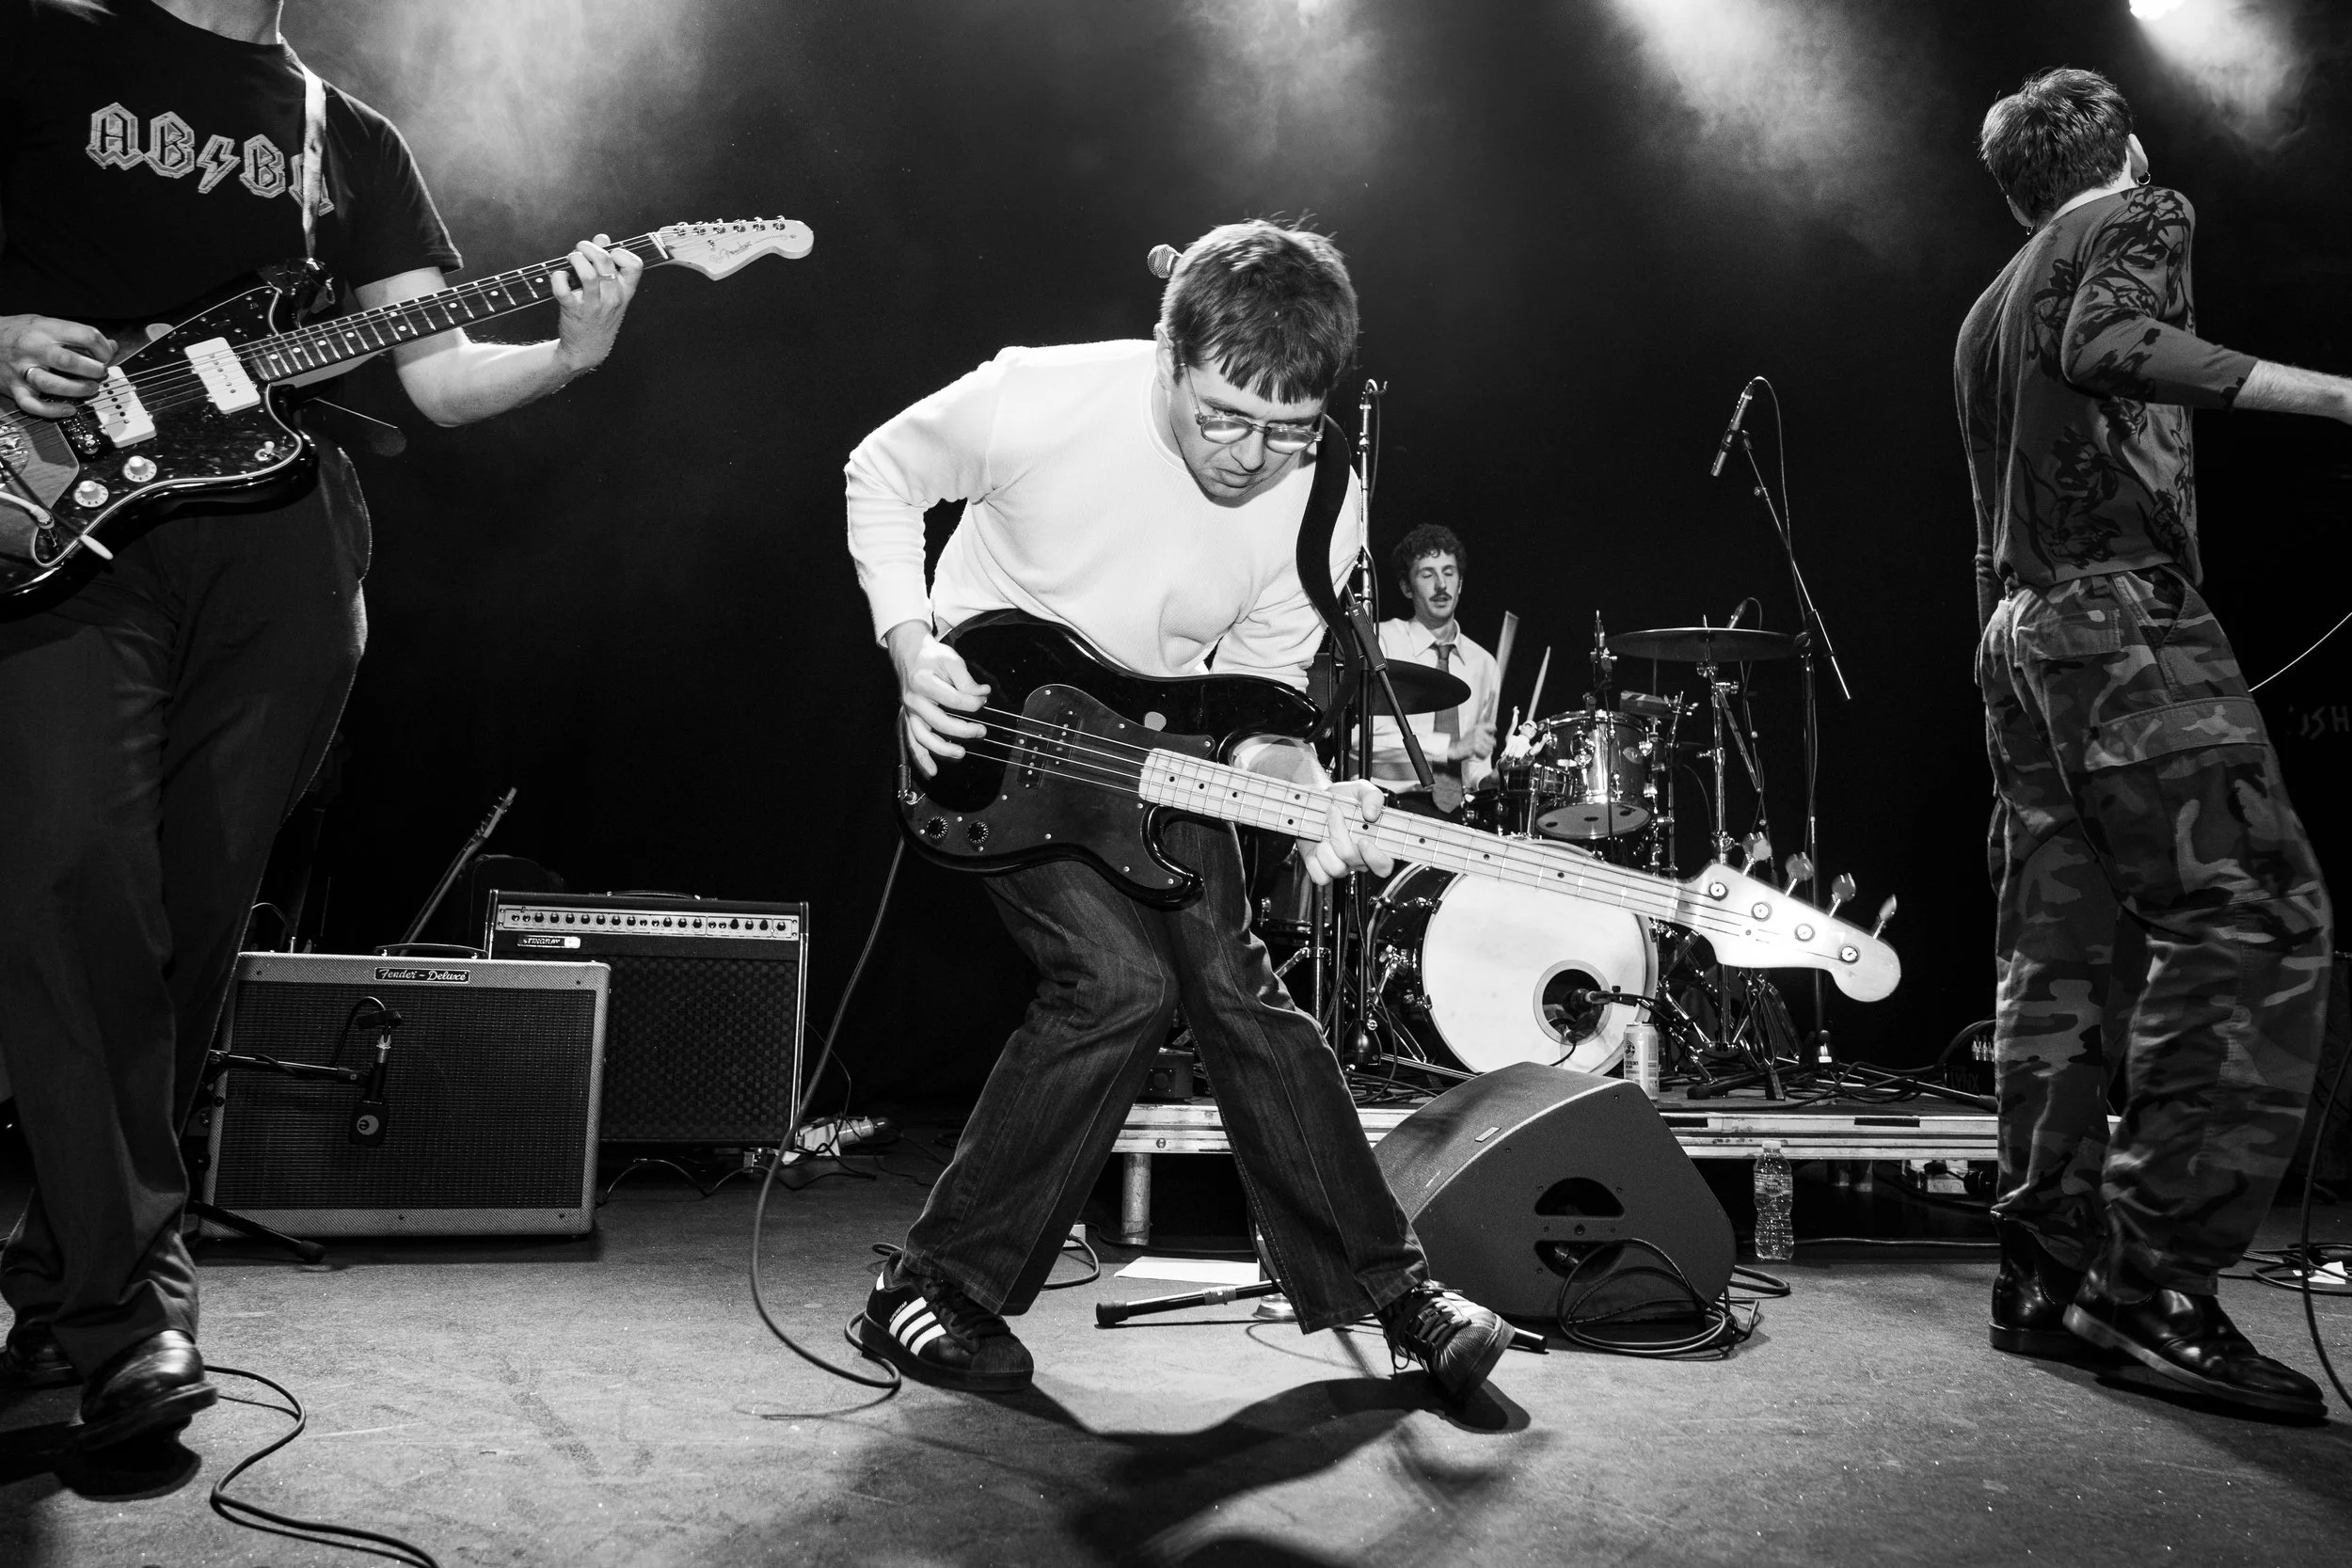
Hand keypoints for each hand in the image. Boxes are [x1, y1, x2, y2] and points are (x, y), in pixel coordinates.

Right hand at [1, 314, 115, 417]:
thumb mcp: (45, 323)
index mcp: (45, 329)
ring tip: (90, 389)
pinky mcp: (14, 388)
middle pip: (68, 361)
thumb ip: (77, 335)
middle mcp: (33, 348)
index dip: (104, 348)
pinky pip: (33, 405)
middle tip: (100, 373)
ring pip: (51, 384)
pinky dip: (53, 410)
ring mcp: (22, 369)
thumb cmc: (18, 331)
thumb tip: (112, 346)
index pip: (85, 335)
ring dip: (78, 390)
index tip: (106, 356)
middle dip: (93, 369)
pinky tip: (69, 409)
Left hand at [549, 235, 642, 375]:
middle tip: (580, 250)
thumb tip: (603, 237)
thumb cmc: (600, 317)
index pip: (635, 264)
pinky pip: (563, 289)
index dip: (620, 251)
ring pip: (586, 273)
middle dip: (588, 247)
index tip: (608, 253)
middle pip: (605, 260)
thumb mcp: (612, 294)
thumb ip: (609, 263)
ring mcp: (593, 305)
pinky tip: (560, 276)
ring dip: (575, 259)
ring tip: (571, 261)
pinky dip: (558, 277)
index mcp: (625, 292)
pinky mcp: (573, 310)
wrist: (588, 350)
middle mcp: (612, 297)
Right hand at [885, 620, 987, 776]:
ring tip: (960, 753)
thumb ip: (967, 680)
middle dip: (963, 730)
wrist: (909, 655)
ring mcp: (909, 712)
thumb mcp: (952, 660)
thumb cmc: (931, 657)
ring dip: (942, 749)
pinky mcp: (909, 719)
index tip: (983, 700)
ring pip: (922, 737)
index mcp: (922, 682)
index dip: (972, 703)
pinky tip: (932, 771)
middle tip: (982, 731)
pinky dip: (921, 758)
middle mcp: (913, 700)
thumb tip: (983, 694)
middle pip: (938, 722)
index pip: (952, 699)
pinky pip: (912, 742)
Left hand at [1301, 780, 1391, 885]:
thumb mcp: (1361, 789)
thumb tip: (1373, 813)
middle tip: (1334, 811)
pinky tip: (1316, 842)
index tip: (1364, 841)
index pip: (1384, 865)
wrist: (1316, 800)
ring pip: (1336, 869)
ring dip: (1326, 845)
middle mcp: (1358, 858)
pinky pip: (1320, 876)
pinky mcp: (1320, 867)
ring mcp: (1339, 863)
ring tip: (1322, 826)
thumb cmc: (1342, 797)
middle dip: (1341, 835)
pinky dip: (1315, 860)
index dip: (1376, 858)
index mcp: (1374, 843)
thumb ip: (1373, 796)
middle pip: (1354, 860)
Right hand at [1448, 720, 1496, 762]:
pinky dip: (1482, 756)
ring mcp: (1477, 738)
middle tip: (1482, 748)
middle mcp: (1478, 731)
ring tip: (1479, 751)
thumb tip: (1494, 733)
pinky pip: (1485, 753)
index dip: (1493, 733)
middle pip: (1493, 741)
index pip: (1493, 726)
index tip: (1489, 737)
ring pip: (1490, 749)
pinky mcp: (1475, 746)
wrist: (1456, 749)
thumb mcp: (1473, 732)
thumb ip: (1483, 731)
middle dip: (1489, 746)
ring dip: (1485, 752)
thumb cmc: (1465, 743)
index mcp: (1478, 727)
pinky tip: (1477, 754)